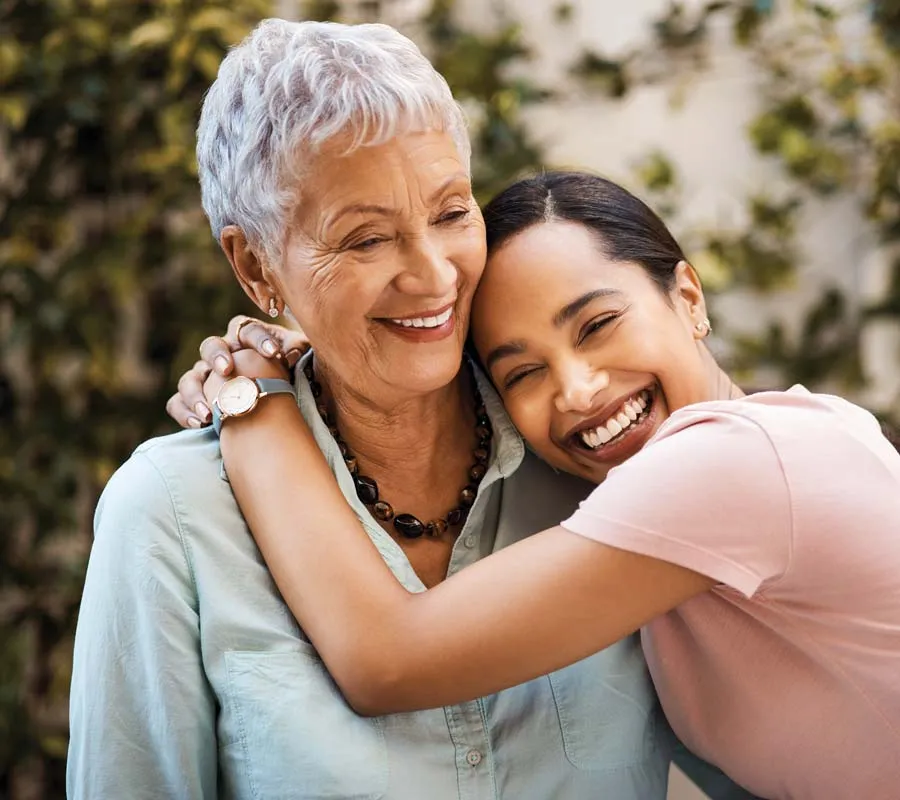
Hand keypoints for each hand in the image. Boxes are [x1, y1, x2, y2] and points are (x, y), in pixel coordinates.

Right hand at [166, 315, 308, 427]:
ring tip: (210, 412)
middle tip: (226, 369)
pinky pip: (177, 403)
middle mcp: (221, 355)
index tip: (274, 353)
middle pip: (210, 346)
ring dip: (196, 393)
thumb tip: (292, 353)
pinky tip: (199, 423)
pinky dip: (184, 412)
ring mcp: (204, 376)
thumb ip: (295, 348)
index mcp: (244, 338)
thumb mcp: (294, 357)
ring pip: (190, 378)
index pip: (247, 329)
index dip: (260, 339)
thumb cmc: (284, 371)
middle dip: (217, 356)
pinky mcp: (193, 399)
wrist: (272, 399)